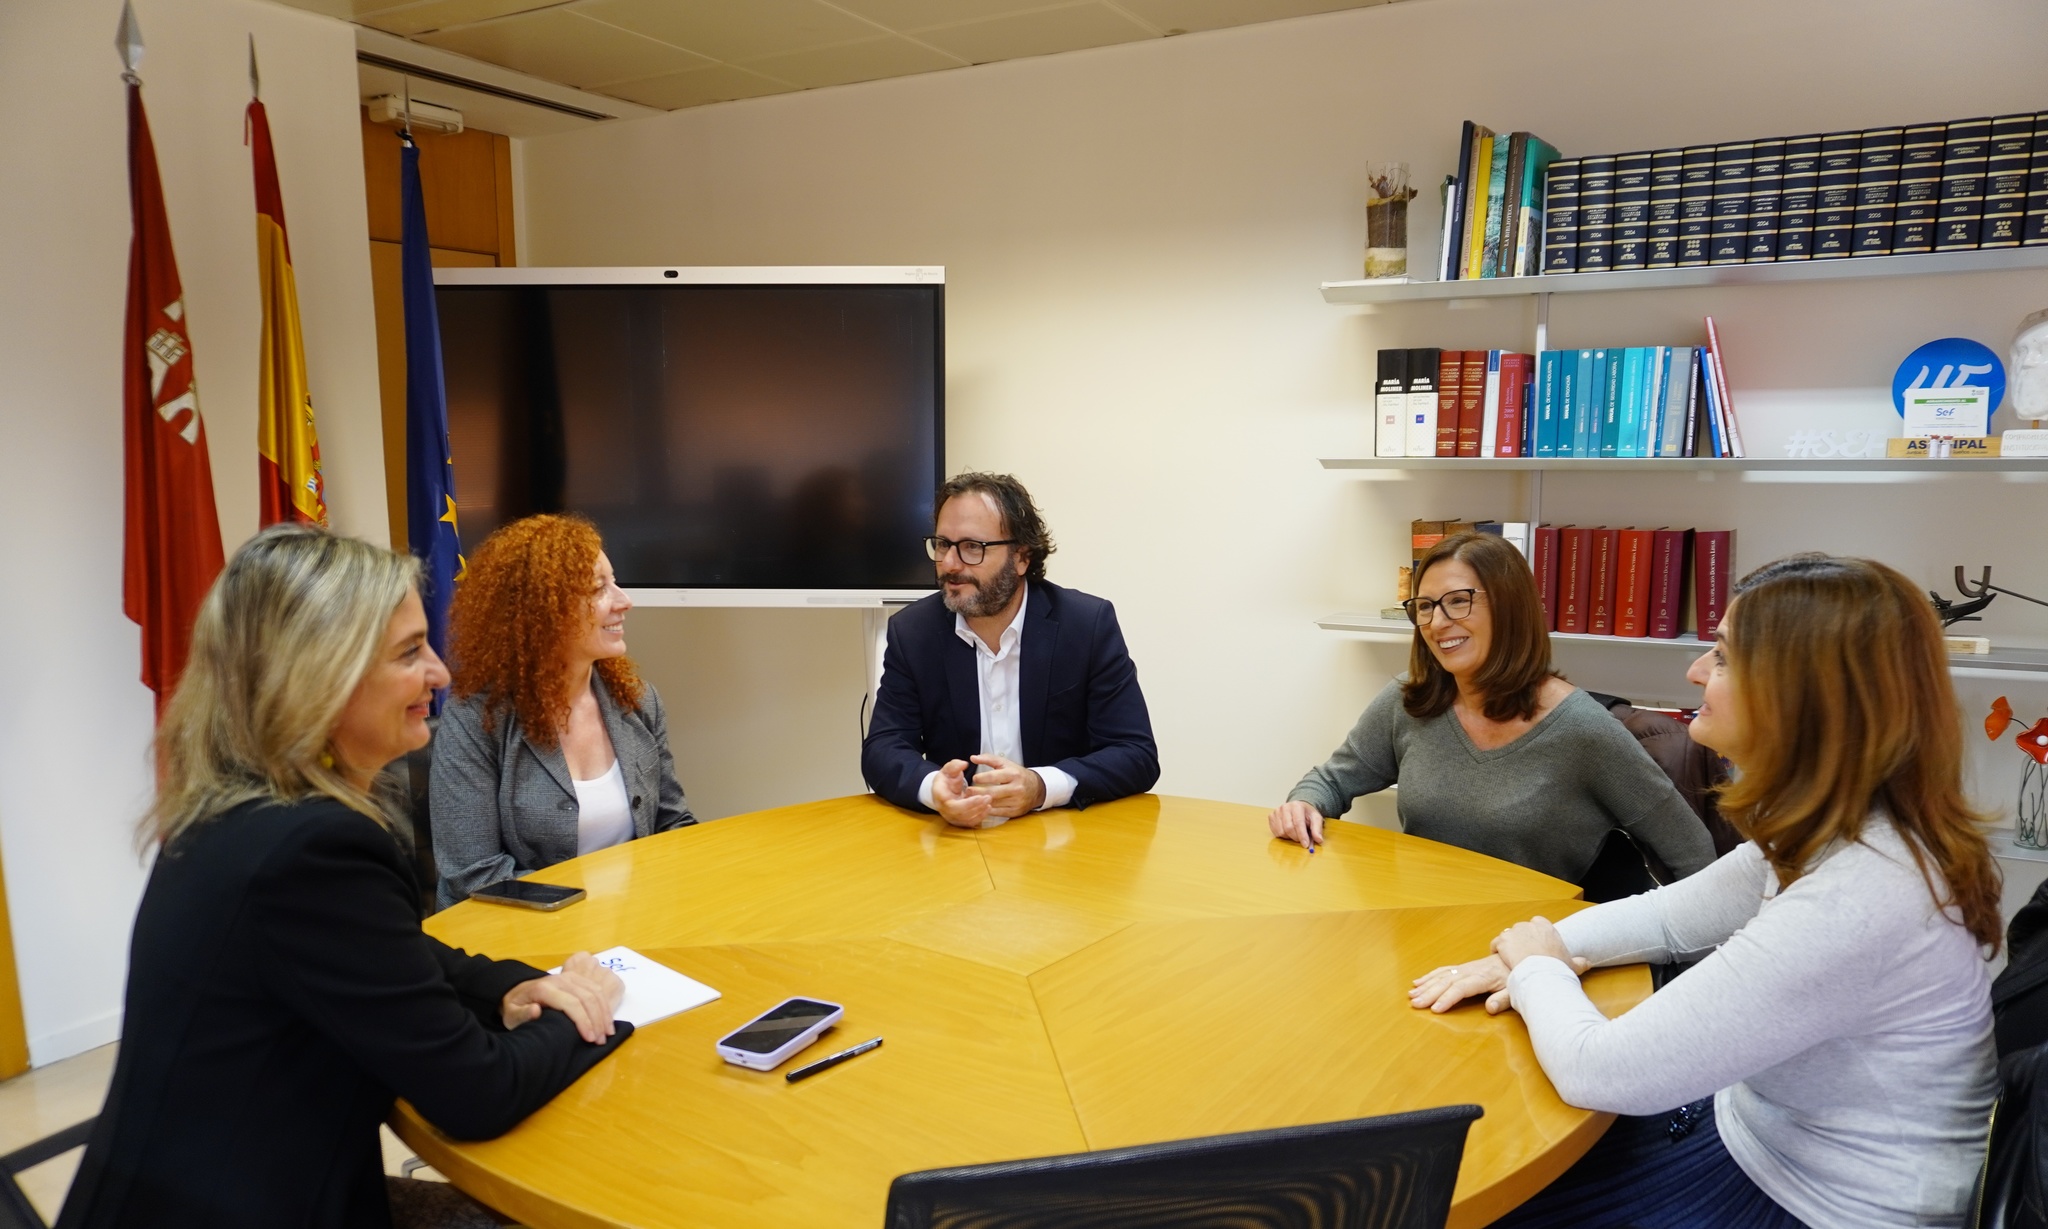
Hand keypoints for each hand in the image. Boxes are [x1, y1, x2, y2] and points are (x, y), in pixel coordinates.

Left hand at [501, 952, 624, 1043]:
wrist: (517, 991)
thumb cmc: (515, 1007)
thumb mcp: (511, 1015)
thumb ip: (522, 1015)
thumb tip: (535, 1010)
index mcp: (544, 989)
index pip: (571, 1003)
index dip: (583, 1021)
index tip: (589, 1039)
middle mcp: (560, 980)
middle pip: (587, 997)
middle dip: (597, 1020)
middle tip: (600, 1041)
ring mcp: (570, 977)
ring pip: (595, 992)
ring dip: (604, 1013)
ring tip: (607, 1033)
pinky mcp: (577, 978)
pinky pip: (596, 989)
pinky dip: (605, 1005)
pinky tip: (607, 1021)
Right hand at [931, 760, 992, 827]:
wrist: (943, 789)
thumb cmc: (946, 778)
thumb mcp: (948, 769)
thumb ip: (955, 765)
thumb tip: (964, 764)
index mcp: (940, 796)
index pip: (951, 804)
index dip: (967, 803)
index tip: (979, 795)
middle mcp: (944, 809)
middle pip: (960, 814)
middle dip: (976, 807)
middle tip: (988, 797)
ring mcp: (951, 816)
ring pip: (966, 820)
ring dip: (979, 812)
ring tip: (990, 801)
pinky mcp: (958, 820)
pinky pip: (970, 823)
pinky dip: (980, 817)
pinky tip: (988, 808)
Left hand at [968, 755, 1045, 817]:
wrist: (1037, 788)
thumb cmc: (1017, 774)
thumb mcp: (1006, 764)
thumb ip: (989, 759)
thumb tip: (973, 758)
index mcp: (1013, 774)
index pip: (994, 776)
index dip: (981, 778)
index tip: (974, 778)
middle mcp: (1016, 788)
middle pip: (992, 792)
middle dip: (977, 792)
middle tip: (967, 791)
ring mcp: (1017, 801)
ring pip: (994, 803)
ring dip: (981, 801)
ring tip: (971, 799)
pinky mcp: (1016, 811)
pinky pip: (998, 812)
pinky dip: (988, 810)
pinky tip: (981, 806)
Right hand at [1268, 800, 1324, 849]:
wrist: (1298, 807)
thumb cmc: (1307, 814)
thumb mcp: (1316, 819)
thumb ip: (1317, 829)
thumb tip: (1319, 840)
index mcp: (1297, 806)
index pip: (1298, 823)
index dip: (1302, 835)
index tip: (1305, 845)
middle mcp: (1285, 807)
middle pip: (1288, 828)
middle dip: (1296, 837)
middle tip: (1301, 840)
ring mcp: (1276, 811)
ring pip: (1281, 832)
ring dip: (1289, 837)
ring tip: (1295, 833)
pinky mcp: (1271, 816)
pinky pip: (1275, 832)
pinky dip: (1282, 835)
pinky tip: (1288, 831)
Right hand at [1409, 954, 1512, 1014]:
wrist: (1520, 957)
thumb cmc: (1517, 976)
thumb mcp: (1516, 991)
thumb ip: (1503, 1000)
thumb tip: (1490, 1008)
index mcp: (1483, 977)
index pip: (1461, 988)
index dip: (1447, 998)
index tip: (1435, 1009)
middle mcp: (1471, 970)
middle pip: (1446, 982)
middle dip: (1429, 993)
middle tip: (1414, 1003)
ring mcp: (1465, 968)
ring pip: (1442, 975)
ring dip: (1425, 985)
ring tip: (1411, 995)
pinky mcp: (1463, 967)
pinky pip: (1443, 970)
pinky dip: (1429, 976)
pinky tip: (1418, 982)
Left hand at [1490, 917, 1581, 973]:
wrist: (1541, 973)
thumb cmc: (1557, 968)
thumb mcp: (1571, 964)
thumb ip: (1579, 962)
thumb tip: (1588, 963)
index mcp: (1546, 926)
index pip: (1537, 923)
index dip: (1534, 935)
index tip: (1534, 946)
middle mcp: (1529, 925)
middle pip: (1521, 929)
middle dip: (1520, 940)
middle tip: (1521, 955)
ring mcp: (1515, 931)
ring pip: (1507, 936)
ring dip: (1508, 946)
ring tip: (1510, 959)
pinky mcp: (1503, 940)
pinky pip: (1496, 944)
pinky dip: (1497, 951)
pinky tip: (1501, 960)